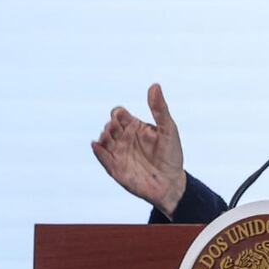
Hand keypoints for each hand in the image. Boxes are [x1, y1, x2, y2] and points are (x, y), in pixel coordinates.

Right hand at [91, 83, 186, 218]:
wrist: (171, 183)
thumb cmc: (171, 155)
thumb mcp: (168, 129)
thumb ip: (160, 108)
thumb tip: (154, 85)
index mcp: (135, 127)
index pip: (118, 114)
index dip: (118, 113)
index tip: (123, 118)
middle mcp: (125, 138)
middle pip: (109, 125)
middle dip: (110, 125)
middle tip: (116, 129)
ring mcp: (119, 153)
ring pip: (103, 139)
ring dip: (103, 136)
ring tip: (108, 136)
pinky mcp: (115, 168)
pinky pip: (101, 157)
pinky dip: (97, 150)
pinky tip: (97, 145)